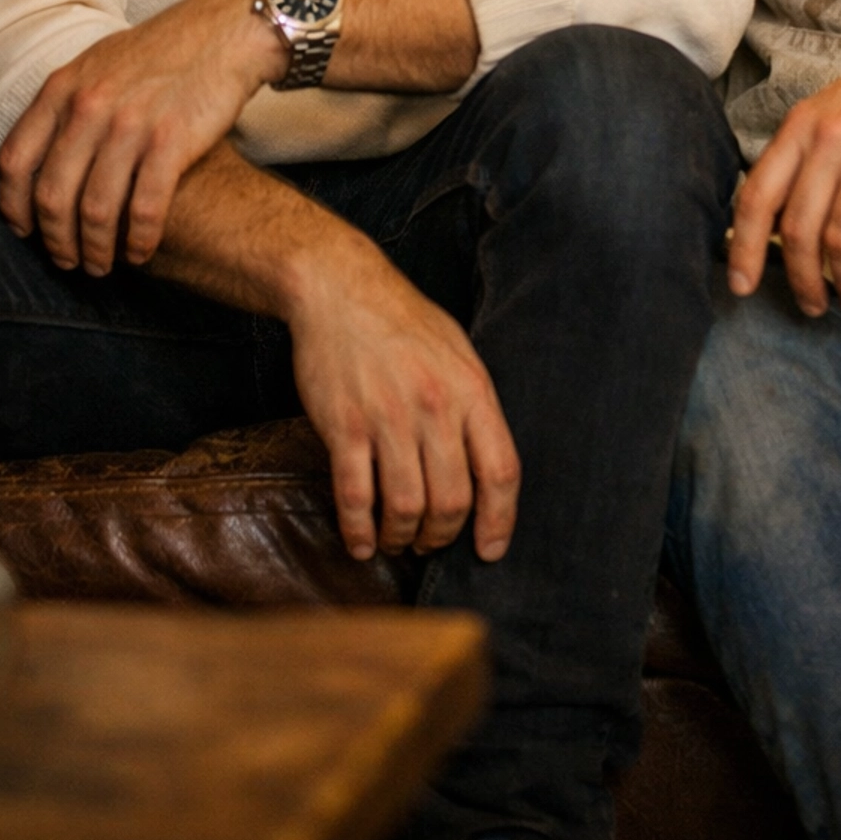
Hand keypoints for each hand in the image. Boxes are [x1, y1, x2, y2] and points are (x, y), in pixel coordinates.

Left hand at [0, 0, 283, 273]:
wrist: (226, 30)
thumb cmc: (164, 50)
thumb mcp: (100, 63)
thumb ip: (66, 102)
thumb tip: (40, 148)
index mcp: (63, 87)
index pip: (16, 160)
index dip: (14, 206)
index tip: (24, 232)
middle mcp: (89, 106)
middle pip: (52, 195)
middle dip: (55, 240)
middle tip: (67, 262)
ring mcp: (130, 124)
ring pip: (95, 209)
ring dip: (95, 249)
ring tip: (101, 266)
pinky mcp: (171, 141)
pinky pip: (144, 207)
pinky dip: (138, 239)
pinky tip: (140, 252)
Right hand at [289, 239, 520, 562]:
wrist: (340, 289)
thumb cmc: (403, 323)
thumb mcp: (458, 351)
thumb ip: (474, 405)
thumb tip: (488, 467)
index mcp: (471, 389)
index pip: (501, 471)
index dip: (499, 521)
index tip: (490, 550)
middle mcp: (435, 406)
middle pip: (453, 501)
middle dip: (442, 536)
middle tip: (430, 542)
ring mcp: (388, 417)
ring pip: (406, 508)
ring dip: (402, 538)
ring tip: (396, 539)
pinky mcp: (344, 425)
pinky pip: (355, 497)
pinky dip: (358, 531)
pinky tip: (360, 542)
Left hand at [728, 17, 840, 316]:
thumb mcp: (834, 111)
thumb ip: (803, 159)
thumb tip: (771, 223)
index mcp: (802, 123)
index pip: (757, 194)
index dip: (743, 247)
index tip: (741, 286)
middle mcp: (831, 136)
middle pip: (798, 228)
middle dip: (801, 279)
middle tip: (812, 305)